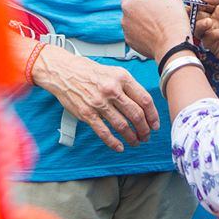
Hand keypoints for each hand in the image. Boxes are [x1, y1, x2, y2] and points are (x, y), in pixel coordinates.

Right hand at [30, 47, 159, 152]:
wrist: (63, 71)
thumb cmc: (88, 71)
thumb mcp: (113, 72)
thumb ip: (128, 87)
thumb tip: (143, 106)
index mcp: (122, 77)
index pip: (145, 100)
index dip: (153, 116)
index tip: (155, 124)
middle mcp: (112, 90)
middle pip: (136, 115)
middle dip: (144, 129)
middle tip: (146, 136)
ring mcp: (99, 103)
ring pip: (122, 126)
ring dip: (132, 137)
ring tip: (136, 142)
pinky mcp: (87, 114)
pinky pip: (104, 133)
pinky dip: (114, 143)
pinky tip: (120, 146)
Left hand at [120, 0, 191, 60]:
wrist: (171, 44)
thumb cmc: (174, 22)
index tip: (157, 5)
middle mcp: (129, 5)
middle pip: (130, 1)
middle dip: (138, 5)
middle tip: (150, 14)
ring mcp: (126, 21)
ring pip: (129, 17)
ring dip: (137, 20)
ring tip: (152, 27)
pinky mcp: (126, 36)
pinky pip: (131, 32)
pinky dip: (138, 33)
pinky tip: (149, 36)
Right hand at [194, 0, 218, 72]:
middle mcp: (216, 18)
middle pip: (196, 12)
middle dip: (195, 9)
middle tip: (200, 8)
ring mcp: (215, 31)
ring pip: (197, 25)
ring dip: (200, 22)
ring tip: (209, 22)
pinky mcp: (216, 45)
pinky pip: (207, 38)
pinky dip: (214, 34)